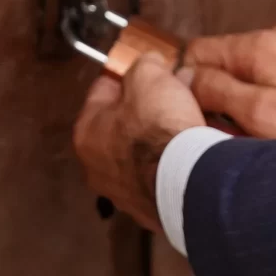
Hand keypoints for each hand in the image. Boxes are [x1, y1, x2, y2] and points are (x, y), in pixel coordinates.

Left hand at [73, 54, 206, 231]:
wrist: (188, 180)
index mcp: (86, 133)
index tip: (146, 71)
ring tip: (185, 124)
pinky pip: (158, 176)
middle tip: (169, 96)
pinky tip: (189, 153)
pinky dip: (171, 164)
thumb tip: (149, 65)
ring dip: (157, 139)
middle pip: (120, 125)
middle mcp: (95, 168)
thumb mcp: (149, 76)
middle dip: (144, 109)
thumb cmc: (158, 126)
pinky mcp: (149, 210)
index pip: (101, 91)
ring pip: (140, 154)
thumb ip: (143, 65)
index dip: (126, 76)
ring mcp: (122, 194)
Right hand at [184, 19, 275, 139]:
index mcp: (261, 43)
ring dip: (245, 101)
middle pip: (225, 61)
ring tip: (262, 133)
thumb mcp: (256, 115)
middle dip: (221, 96)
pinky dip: (269, 100)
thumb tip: (183, 75)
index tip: (197, 115)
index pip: (199, 51)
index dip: (190, 85)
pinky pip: (274, 78)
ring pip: (249, 72)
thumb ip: (215, 89)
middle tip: (232, 132)